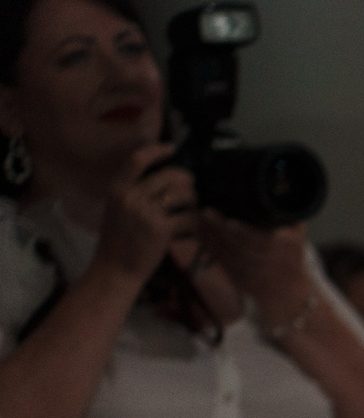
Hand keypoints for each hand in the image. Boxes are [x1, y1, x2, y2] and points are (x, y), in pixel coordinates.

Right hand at [90, 143, 196, 283]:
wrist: (115, 269)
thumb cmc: (119, 240)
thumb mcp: (117, 209)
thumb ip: (133, 191)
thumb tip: (162, 177)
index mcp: (116, 188)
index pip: (137, 159)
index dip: (156, 150)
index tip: (171, 148)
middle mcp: (129, 196)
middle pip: (168, 175)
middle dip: (186, 179)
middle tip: (192, 186)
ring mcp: (145, 212)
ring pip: (182, 194)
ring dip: (193, 199)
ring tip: (192, 207)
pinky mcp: (161, 229)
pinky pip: (188, 217)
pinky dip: (193, 222)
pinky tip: (191, 228)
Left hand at [196, 210, 312, 327]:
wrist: (288, 296)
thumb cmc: (292, 262)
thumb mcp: (299, 239)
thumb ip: (290, 217)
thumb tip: (281, 188)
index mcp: (280, 251)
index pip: (257, 239)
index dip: (241, 230)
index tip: (228, 218)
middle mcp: (262, 262)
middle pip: (236, 243)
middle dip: (218, 227)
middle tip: (203, 209)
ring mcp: (247, 271)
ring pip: (224, 251)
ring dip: (209, 234)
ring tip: (197, 216)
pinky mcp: (234, 277)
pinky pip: (219, 259)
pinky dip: (207, 246)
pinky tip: (199, 232)